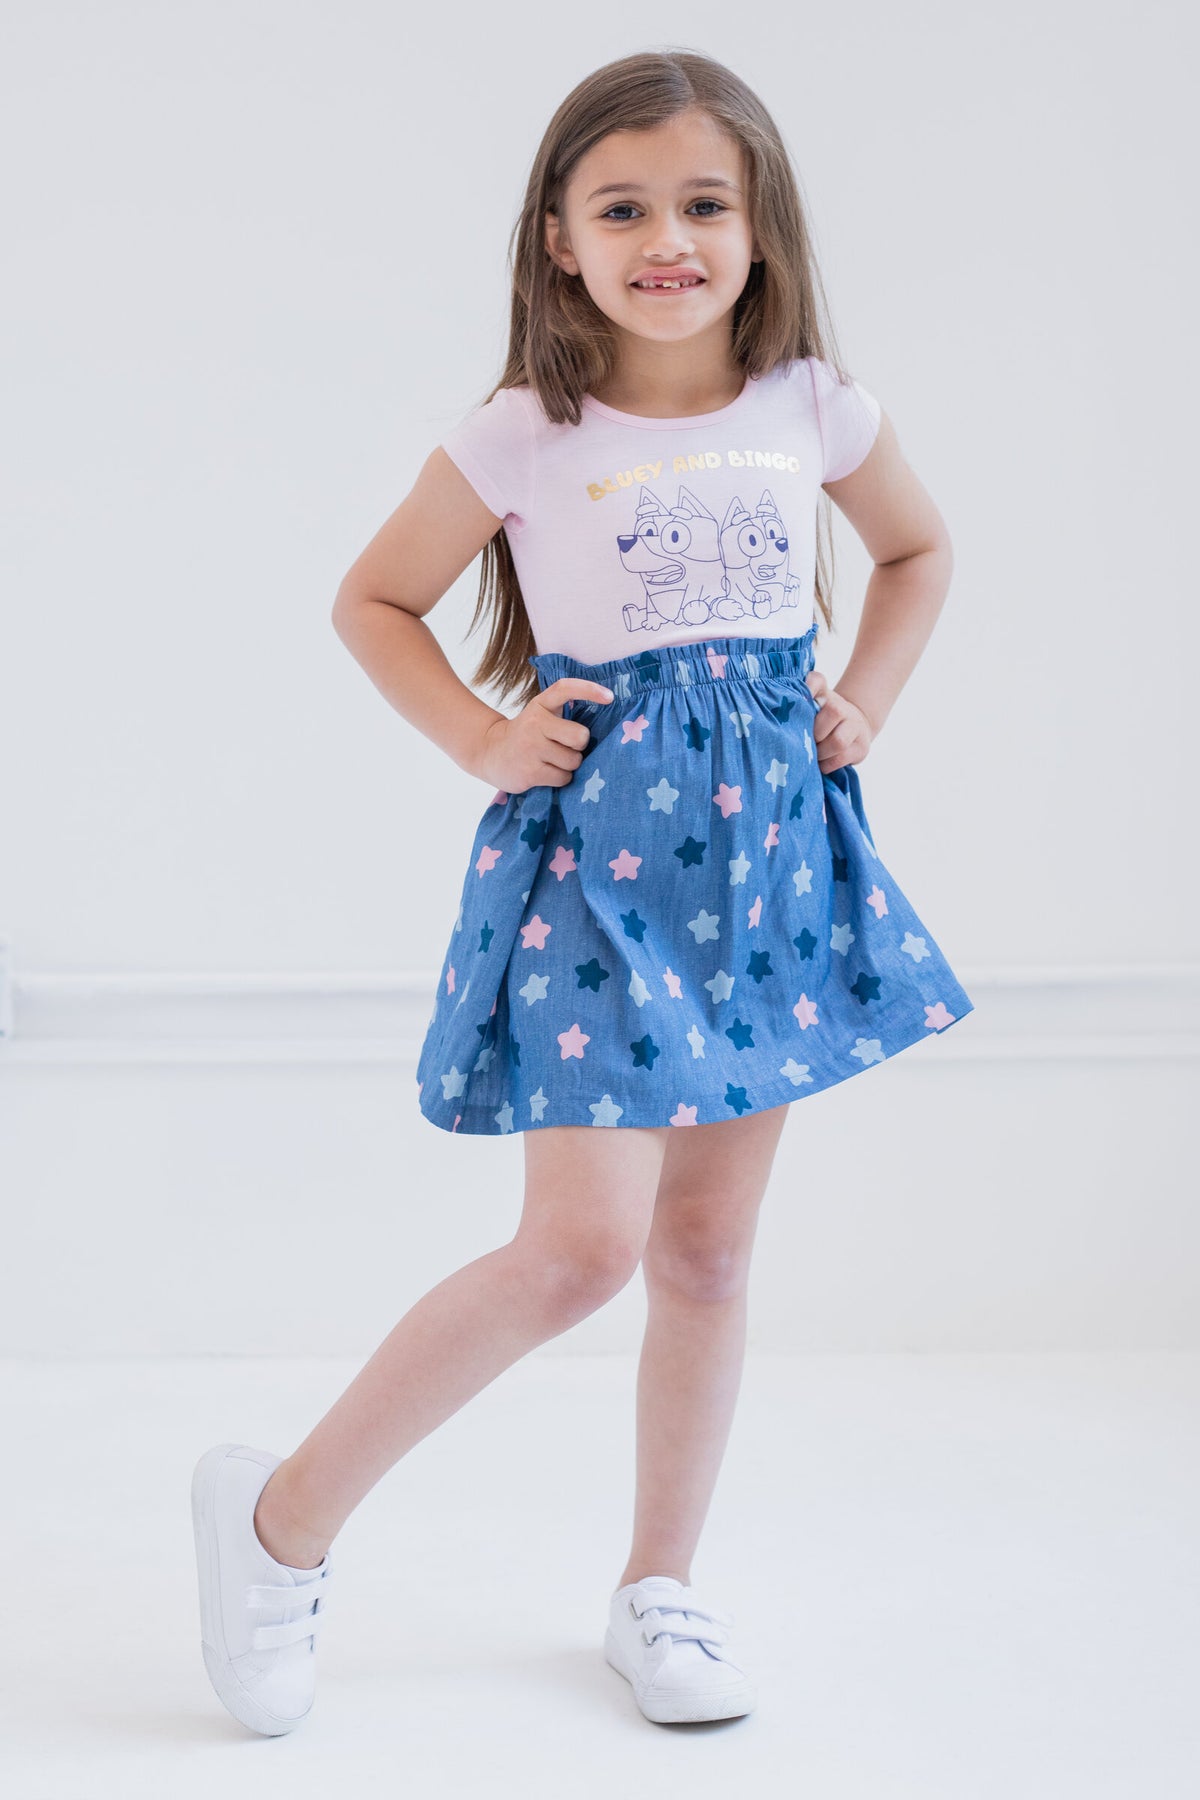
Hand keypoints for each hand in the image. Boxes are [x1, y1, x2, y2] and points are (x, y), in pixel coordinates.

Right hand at [472, 677, 614, 793]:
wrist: (491, 753)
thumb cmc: (527, 735)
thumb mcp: (540, 716)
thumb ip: (564, 714)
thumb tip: (604, 723)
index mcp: (541, 705)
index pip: (565, 688)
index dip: (589, 690)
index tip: (610, 697)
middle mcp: (535, 722)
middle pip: (581, 737)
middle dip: (579, 747)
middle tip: (565, 747)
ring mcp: (531, 747)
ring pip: (574, 761)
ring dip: (569, 765)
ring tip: (551, 761)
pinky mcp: (530, 771)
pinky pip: (563, 777)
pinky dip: (560, 778)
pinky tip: (546, 772)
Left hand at [805, 669, 874, 773]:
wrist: (855, 728)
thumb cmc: (822, 720)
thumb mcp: (810, 709)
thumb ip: (795, 705)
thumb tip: (779, 709)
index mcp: (824, 693)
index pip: (817, 680)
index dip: (809, 687)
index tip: (802, 699)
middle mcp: (842, 706)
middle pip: (833, 712)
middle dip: (814, 734)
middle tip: (803, 743)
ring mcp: (855, 726)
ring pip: (838, 741)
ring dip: (820, 753)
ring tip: (812, 755)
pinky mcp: (861, 747)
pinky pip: (840, 759)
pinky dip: (826, 764)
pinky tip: (820, 763)